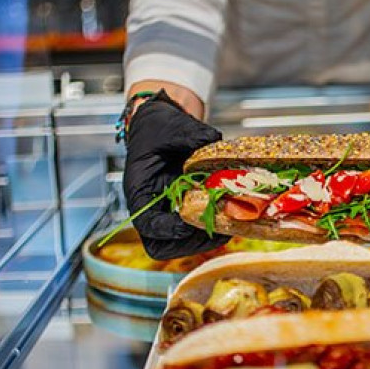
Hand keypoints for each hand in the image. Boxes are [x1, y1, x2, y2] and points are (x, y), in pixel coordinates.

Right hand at [123, 90, 228, 258]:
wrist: (160, 123)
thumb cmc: (158, 126)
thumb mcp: (170, 125)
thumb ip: (190, 134)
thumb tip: (212, 140)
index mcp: (139, 189)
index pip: (146, 224)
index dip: (167, 230)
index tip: (189, 222)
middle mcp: (152, 206)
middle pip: (161, 245)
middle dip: (190, 244)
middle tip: (218, 229)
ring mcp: (168, 210)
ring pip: (180, 244)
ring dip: (205, 240)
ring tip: (229, 226)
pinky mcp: (184, 208)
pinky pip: (195, 230)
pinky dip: (213, 228)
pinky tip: (231, 216)